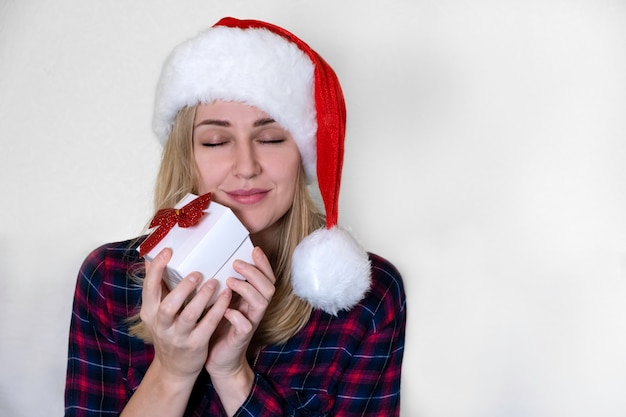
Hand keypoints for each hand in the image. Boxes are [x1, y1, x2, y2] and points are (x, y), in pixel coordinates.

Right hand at [140, 248, 230, 382]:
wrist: (174, 368)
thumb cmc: (168, 330)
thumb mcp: (156, 312)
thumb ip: (157, 288)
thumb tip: (150, 258)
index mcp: (149, 313)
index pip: (148, 289)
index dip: (156, 269)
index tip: (168, 250)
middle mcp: (160, 326)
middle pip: (167, 306)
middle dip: (182, 288)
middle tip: (197, 273)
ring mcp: (178, 337)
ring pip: (188, 316)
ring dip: (202, 298)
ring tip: (214, 282)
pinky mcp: (195, 345)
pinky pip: (208, 325)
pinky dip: (217, 310)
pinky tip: (227, 296)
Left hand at [205, 246, 275, 377]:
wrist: (218, 360)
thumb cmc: (218, 326)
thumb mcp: (222, 302)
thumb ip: (224, 285)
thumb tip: (213, 259)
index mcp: (252, 299)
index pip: (267, 278)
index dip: (264, 264)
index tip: (254, 249)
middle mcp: (255, 310)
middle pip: (269, 287)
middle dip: (254, 273)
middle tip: (237, 263)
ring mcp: (250, 323)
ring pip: (261, 303)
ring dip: (247, 289)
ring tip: (230, 281)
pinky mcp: (241, 338)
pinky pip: (246, 325)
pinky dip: (237, 315)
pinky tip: (225, 310)